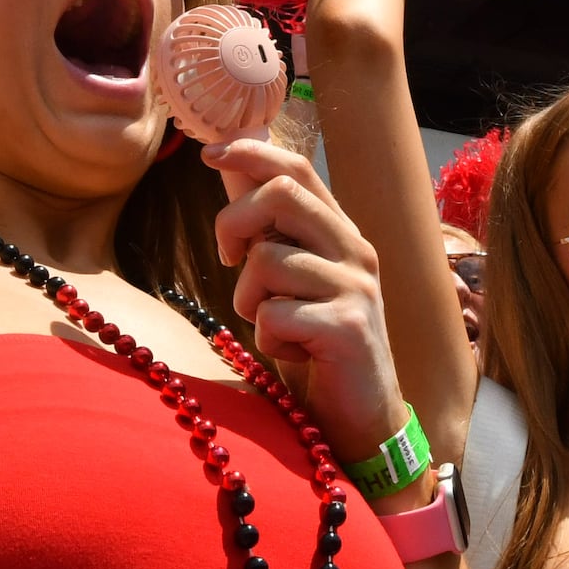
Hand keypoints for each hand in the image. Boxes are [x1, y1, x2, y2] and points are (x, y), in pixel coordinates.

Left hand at [205, 136, 404, 459]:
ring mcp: (355, 287)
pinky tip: (291, 351)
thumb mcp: (286, 279)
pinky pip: (273, 314)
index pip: (297, 170)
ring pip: (267, 259)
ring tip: (273, 324)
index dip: (250, 152)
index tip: (208, 154)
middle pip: (281, 194)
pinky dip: (267, 338)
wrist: (360, 416)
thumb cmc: (315, 345)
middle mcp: (354, 250)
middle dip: (234, 222)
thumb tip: (229, 166)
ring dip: (249, 300)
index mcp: (339, 233)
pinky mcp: (347, 327)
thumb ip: (264, 226)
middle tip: (229, 259)